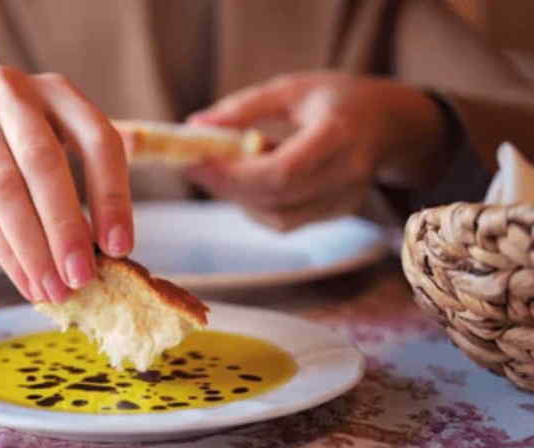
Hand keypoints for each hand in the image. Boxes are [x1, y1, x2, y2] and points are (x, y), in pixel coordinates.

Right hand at [0, 66, 132, 301]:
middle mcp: (14, 93)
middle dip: (67, 226)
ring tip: (54, 289)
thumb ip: (88, 182)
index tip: (120, 247)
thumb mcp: (54, 146)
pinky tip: (26, 281)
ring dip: (34, 248)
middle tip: (83, 276)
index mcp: (58, 91)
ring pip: (7, 189)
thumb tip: (115, 249)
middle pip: (46, 163)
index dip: (113, 196)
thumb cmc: (12, 152)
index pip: (98, 139)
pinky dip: (7, 252)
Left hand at [186, 72, 447, 230]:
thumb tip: (195, 126)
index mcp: (339, 135)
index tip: (195, 160)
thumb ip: (245, 107)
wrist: (391, 124)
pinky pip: (285, 221)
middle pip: (275, 200)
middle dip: (226, 186)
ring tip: (229, 165)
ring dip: (240, 197)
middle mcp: (346, 175)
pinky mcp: (336, 214)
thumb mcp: (293, 88)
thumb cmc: (338, 99)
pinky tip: (252, 178)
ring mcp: (345, 201)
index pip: (282, 170)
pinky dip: (257, 204)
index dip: (234, 173)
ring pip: (277, 218)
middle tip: (193, 165)